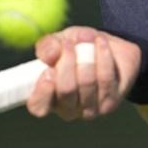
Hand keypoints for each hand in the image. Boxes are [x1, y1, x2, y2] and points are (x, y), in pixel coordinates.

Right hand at [26, 26, 141, 120]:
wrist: (108, 48)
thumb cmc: (76, 47)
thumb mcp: (58, 41)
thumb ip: (48, 46)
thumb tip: (50, 56)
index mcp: (47, 98)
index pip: (38, 106)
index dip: (42, 92)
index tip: (48, 71)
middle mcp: (67, 109)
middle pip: (66, 91)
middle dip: (67, 63)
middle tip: (68, 43)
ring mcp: (89, 109)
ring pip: (87, 83)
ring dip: (88, 56)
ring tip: (90, 38)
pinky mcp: (109, 103)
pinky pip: (106, 78)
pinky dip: (103, 57)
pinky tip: (101, 43)